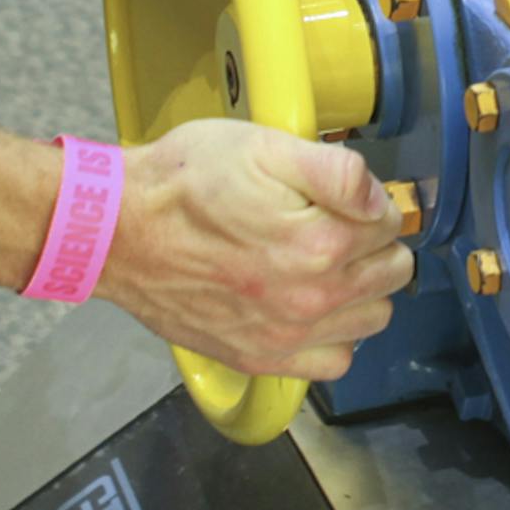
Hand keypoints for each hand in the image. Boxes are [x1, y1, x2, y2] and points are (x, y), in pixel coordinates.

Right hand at [100, 120, 415, 383]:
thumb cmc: (187, 182)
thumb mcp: (265, 148)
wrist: (117, 231)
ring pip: (372, 319)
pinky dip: (334, 335)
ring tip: (325, 262)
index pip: (391, 222)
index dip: (372, 201)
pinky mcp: (259, 358)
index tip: (344, 195)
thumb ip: (338, 172)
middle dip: (375, 244)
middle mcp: (309, 301)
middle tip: (336, 222)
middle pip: (392, 273)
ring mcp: (285, 336)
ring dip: (362, 290)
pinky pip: (333, 361)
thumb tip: (381, 198)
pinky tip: (311, 304)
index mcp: (319, 244)